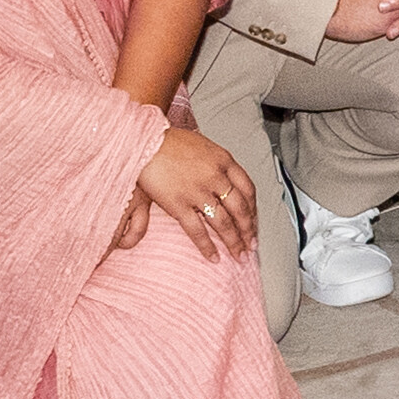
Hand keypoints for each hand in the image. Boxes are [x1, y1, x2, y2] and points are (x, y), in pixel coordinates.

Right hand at [127, 123, 254, 259]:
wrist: (145, 141)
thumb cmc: (170, 142)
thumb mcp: (203, 145)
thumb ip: (217, 164)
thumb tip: (225, 181)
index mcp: (224, 160)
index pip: (248, 188)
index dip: (253, 208)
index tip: (254, 221)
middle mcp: (215, 176)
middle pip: (240, 209)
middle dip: (248, 230)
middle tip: (252, 245)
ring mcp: (198, 192)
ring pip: (224, 223)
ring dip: (234, 242)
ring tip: (239, 256)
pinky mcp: (179, 204)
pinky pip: (198, 231)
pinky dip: (208, 247)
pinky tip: (214, 257)